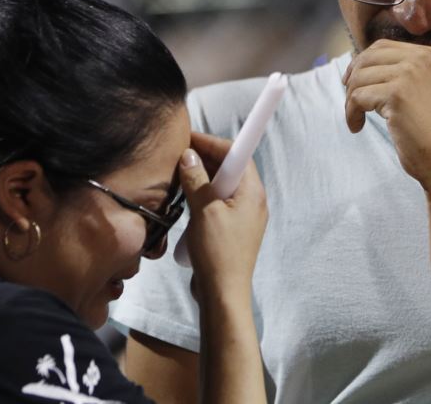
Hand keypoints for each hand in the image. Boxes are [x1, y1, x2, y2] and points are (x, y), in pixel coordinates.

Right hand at [179, 132, 267, 303]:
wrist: (223, 293)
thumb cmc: (218, 252)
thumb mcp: (204, 211)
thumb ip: (197, 180)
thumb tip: (189, 156)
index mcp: (252, 192)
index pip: (237, 154)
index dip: (213, 143)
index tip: (189, 138)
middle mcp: (251, 200)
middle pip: (229, 168)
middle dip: (204, 158)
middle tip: (177, 155)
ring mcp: (243, 215)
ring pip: (221, 186)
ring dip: (201, 177)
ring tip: (178, 173)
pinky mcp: (232, 228)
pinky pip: (217, 202)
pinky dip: (202, 195)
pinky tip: (185, 197)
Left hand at [342, 40, 430, 190]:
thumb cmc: (428, 130)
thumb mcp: (418, 89)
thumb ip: (395, 72)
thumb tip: (355, 63)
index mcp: (428, 54)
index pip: (380, 46)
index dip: (361, 64)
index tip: (352, 84)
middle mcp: (421, 58)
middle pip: (366, 59)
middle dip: (352, 82)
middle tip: (352, 104)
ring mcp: (409, 74)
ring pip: (359, 78)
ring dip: (350, 101)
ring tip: (357, 118)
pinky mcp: (397, 94)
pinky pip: (357, 97)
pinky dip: (351, 113)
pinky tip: (357, 126)